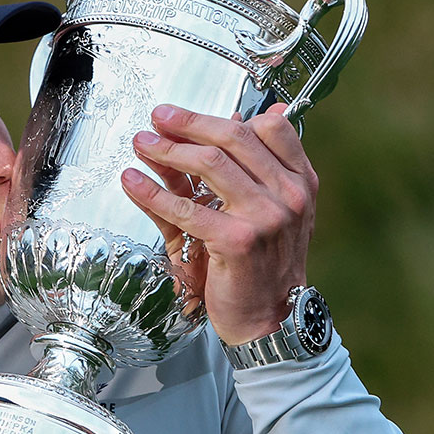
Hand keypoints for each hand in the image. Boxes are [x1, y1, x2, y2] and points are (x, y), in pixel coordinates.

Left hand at [120, 102, 316, 345]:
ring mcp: (266, 217)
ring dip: (168, 149)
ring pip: (210, 163)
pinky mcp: (237, 240)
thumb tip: (238, 116)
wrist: (268, 317)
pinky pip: (186, 207)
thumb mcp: (268, 210)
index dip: (226, 115)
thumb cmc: (263, 264)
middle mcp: (289, 195)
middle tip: (158, 116)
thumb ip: (253, 168)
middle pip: (235, 137)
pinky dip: (152, 192)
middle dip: (189, 122)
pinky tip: (132, 181)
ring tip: (142, 143)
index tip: (189, 116)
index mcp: (301, 182)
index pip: (272, 127)